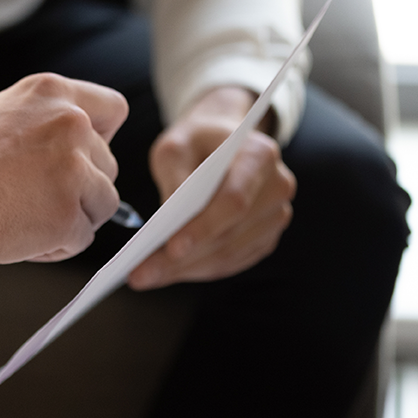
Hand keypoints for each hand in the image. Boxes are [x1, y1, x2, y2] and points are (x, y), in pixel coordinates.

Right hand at [0, 73, 126, 311]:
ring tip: (22, 218)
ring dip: (70, 218)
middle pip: (108, 165)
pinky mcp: (71, 214)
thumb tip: (79, 156)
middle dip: (80, 188)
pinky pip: (82, 238)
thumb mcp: (1, 117)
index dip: (99, 140)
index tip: (76, 159)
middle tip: (31, 200)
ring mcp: (76, 169)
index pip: (113, 109)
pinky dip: (56, 246)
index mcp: (53, 92)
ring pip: (101, 204)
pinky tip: (18, 236)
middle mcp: (72, 123)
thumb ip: (45, 127)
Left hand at [129, 86, 295, 289]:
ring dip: (186, 270)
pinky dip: (197, 270)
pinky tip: (167, 272)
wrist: (223, 141)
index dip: (204, 227)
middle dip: (183, 259)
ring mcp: (275, 215)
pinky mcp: (265, 237)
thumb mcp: (175, 145)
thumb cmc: (196, 141)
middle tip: (140, 273)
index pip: (234, 200)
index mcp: (259, 155)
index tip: (171, 248)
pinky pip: (231, 262)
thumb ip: (173, 177)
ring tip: (145, 276)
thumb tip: (167, 221)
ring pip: (229, 255)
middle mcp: (276, 187)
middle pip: (230, 235)